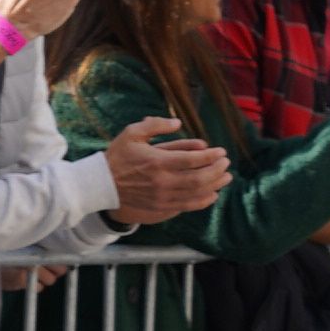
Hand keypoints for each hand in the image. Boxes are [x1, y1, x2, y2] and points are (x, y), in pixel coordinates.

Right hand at [100, 115, 231, 227]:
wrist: (102, 184)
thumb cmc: (118, 156)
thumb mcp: (133, 133)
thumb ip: (156, 125)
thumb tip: (178, 123)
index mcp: (157, 161)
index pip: (192, 160)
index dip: (211, 157)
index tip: (221, 152)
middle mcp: (162, 181)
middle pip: (199, 179)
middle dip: (217, 171)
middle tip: (226, 163)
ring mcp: (162, 197)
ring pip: (196, 194)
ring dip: (215, 185)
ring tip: (226, 177)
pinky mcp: (161, 207)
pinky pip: (188, 206)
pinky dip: (204, 201)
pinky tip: (213, 194)